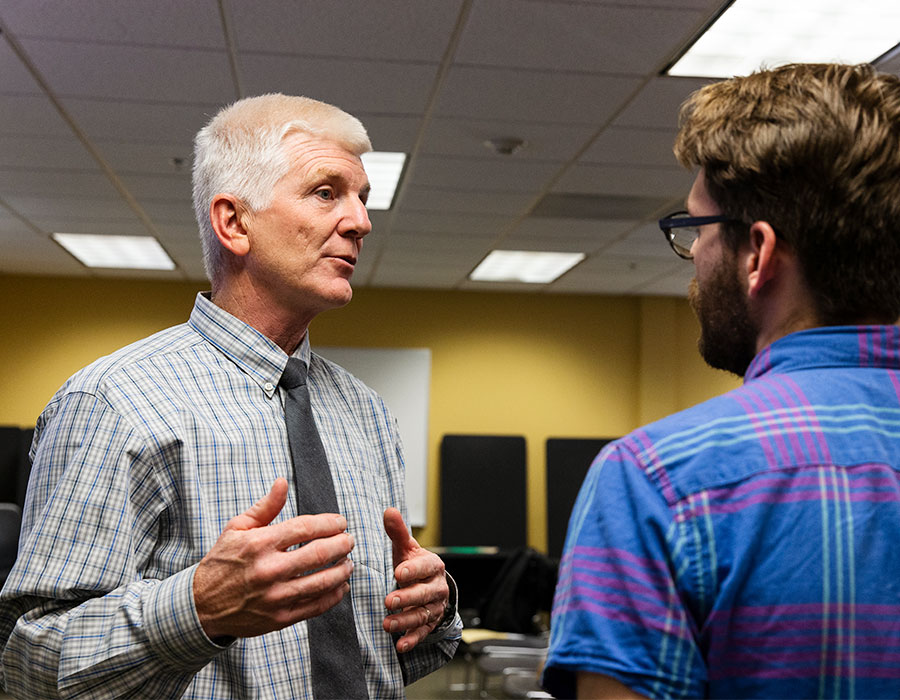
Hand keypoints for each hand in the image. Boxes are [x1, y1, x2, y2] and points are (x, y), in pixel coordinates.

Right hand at [193, 478, 354, 639]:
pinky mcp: (279, 618)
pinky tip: (341, 586)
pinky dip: (334, 596)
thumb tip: (282, 482)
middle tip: (350, 540)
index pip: (305, 528)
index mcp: (259, 544)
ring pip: (321, 582)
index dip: (329, 523)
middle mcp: (268, 570)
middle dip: (342, 544)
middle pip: (318, 554)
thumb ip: (265, 507)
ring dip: (342, 570)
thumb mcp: (237, 528)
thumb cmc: (222, 561)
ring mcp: (275, 596)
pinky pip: (315, 607)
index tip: (341, 522)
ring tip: (349, 563)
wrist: (201, 605)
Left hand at [382, 507, 448, 652]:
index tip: (398, 572)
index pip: (426, 567)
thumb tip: (389, 511)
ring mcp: (435, 607)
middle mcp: (437, 587)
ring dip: (405, 621)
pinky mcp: (430, 623)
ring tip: (387, 624)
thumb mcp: (406, 549)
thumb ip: (398, 532)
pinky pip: (423, 633)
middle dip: (407, 598)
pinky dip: (412, 640)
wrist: (429, 586)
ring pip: (422, 615)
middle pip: (424, 594)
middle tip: (388, 601)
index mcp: (433, 566)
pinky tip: (400, 645)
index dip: (414, 570)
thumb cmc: (414, 565)